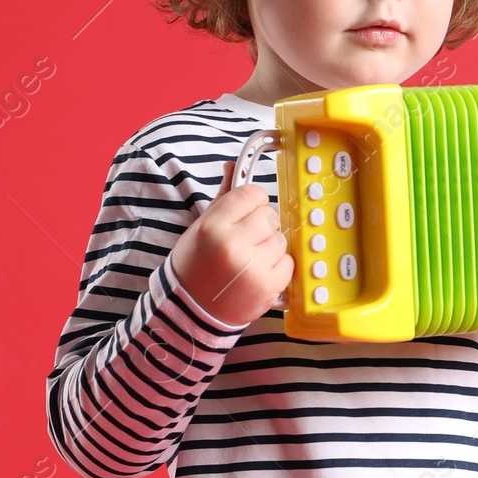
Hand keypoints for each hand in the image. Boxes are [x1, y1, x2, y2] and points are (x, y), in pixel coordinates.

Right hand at [171, 160, 294, 325]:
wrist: (189, 312)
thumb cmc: (194, 266)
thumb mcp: (200, 228)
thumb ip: (223, 197)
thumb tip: (233, 165)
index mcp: (213, 226)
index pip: (252, 193)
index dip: (253, 202)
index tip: (247, 212)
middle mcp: (233, 245)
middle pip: (270, 215)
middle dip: (262, 226)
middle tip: (246, 241)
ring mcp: (252, 268)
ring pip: (281, 239)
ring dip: (270, 247)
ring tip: (249, 260)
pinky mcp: (267, 288)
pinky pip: (288, 263)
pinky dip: (277, 267)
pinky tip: (257, 273)